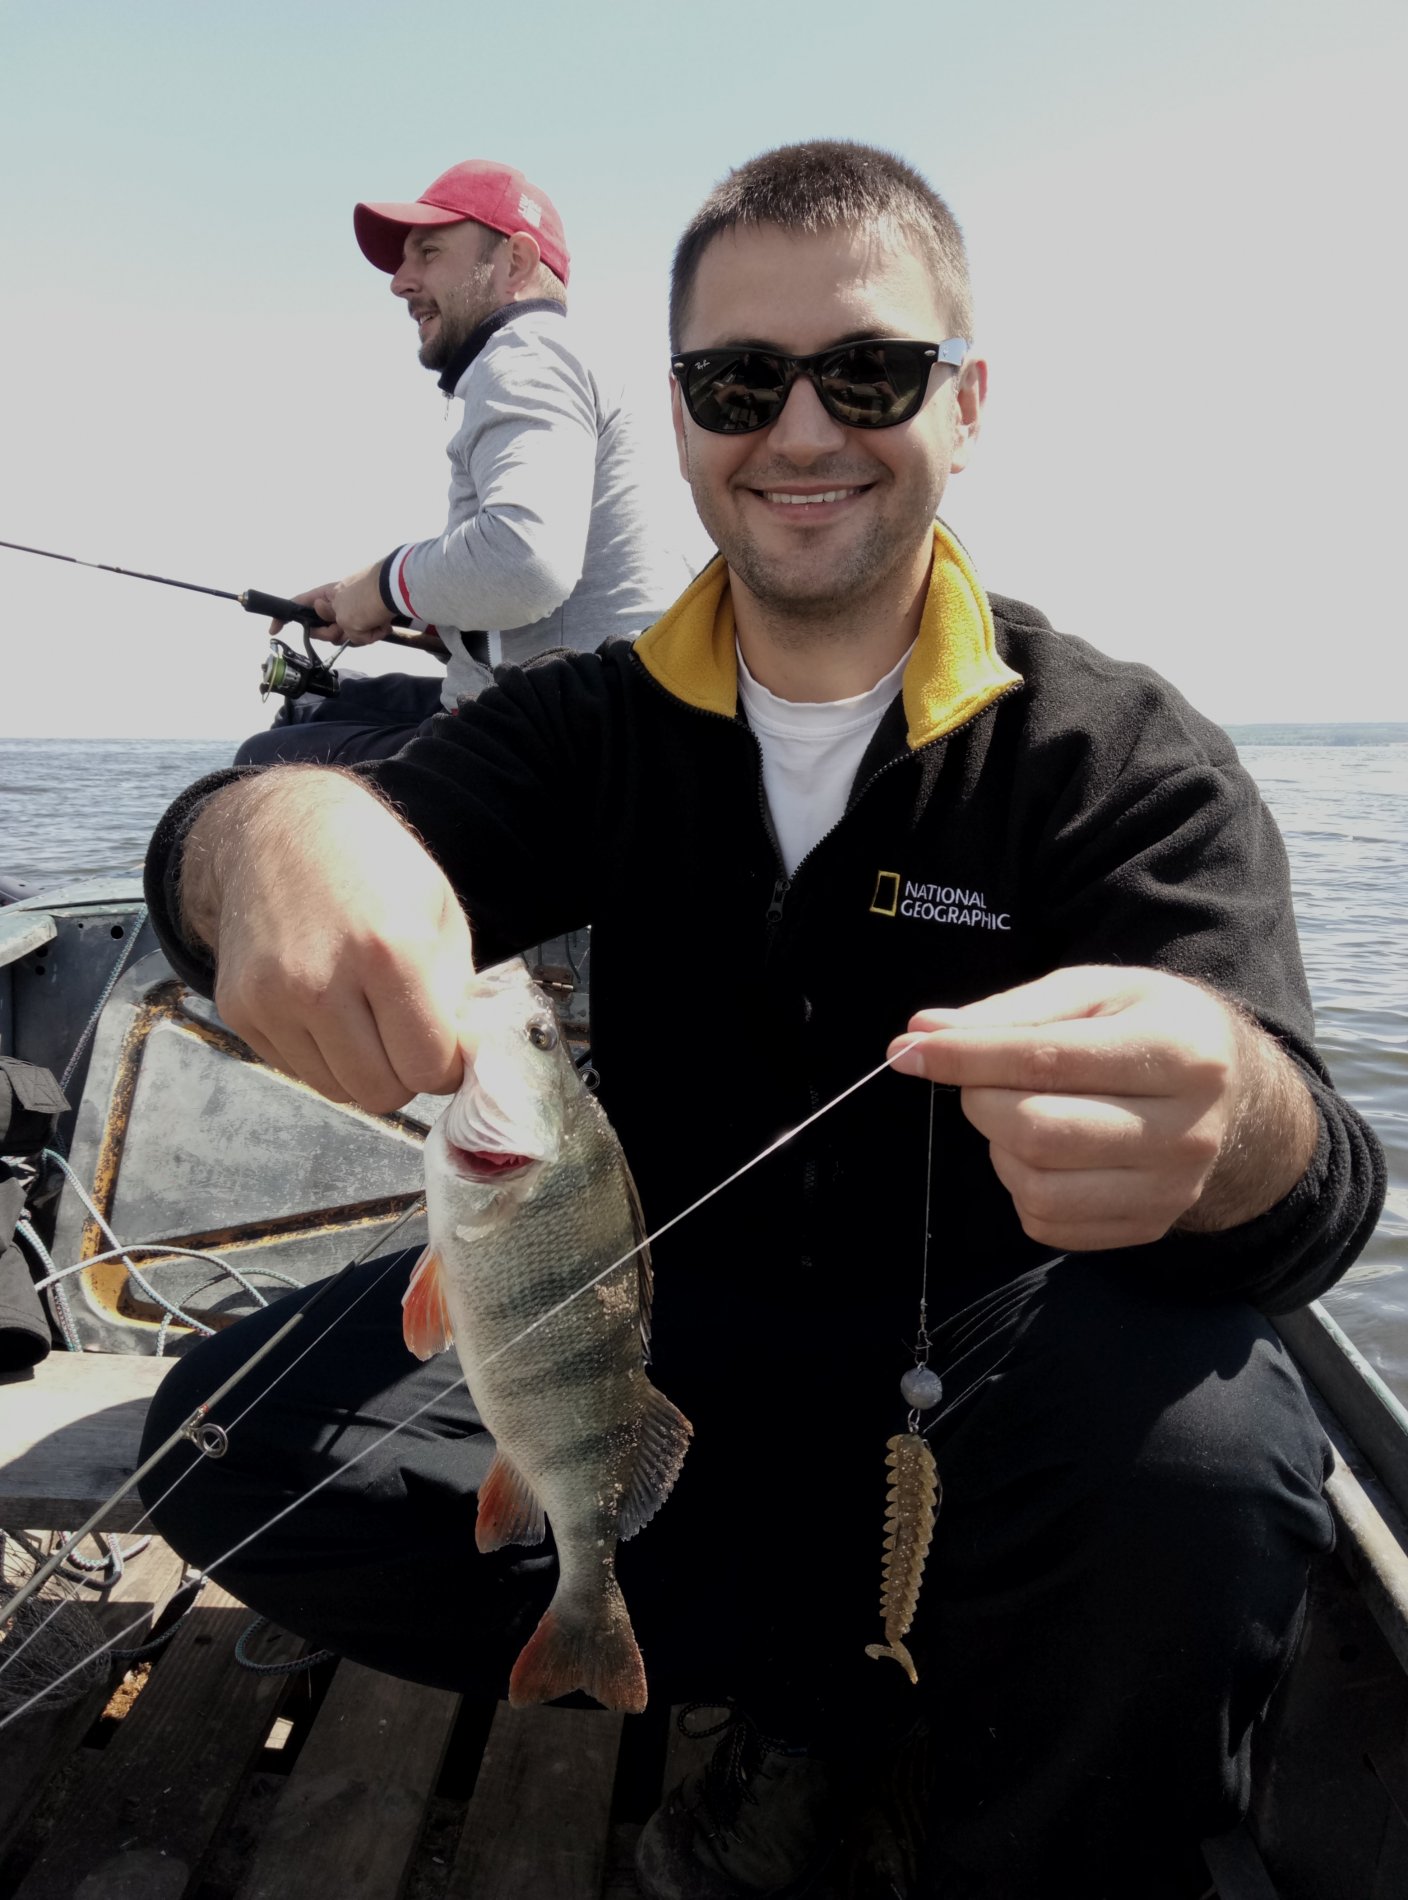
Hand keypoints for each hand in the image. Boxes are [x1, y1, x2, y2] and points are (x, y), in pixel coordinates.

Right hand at [182, 770, 471, 1111]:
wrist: (279, 829)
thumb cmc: (374, 867)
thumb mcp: (440, 913)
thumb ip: (458, 996)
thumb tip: (464, 1062)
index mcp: (388, 952)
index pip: (428, 1067)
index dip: (448, 1065)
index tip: (448, 1045)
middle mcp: (321, 983)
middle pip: (381, 1092)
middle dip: (406, 1074)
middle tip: (409, 1037)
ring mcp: (271, 1000)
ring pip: (338, 1091)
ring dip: (363, 1069)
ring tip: (369, 1016)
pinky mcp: (238, 1009)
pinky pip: (297, 1069)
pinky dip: (322, 1055)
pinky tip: (327, 1005)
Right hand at [269, 564, 392, 645]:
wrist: (397, 591)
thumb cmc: (365, 599)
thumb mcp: (342, 618)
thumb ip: (337, 630)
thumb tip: (344, 631)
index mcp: (324, 596)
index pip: (297, 606)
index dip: (283, 618)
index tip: (273, 631)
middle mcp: (337, 602)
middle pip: (324, 629)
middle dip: (334, 635)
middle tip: (342, 631)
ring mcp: (355, 609)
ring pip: (348, 634)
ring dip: (359, 636)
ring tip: (372, 626)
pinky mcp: (372, 614)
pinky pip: (366, 632)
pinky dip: (374, 632)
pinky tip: (383, 626)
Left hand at [887, 966, 1315, 1249]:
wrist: (1234, 1092)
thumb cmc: (1148, 1026)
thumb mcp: (1092, 992)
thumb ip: (1007, 1012)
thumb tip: (923, 1032)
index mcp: (1176, 1051)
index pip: (1048, 1059)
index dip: (967, 1057)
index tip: (910, 1051)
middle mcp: (1185, 1129)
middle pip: (1039, 1130)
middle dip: (981, 1101)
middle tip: (979, 1080)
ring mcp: (1172, 1188)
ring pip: (1038, 1185)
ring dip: (998, 1147)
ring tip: (1017, 1112)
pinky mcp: (1149, 1226)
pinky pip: (1048, 1223)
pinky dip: (1020, 1186)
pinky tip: (1042, 1152)